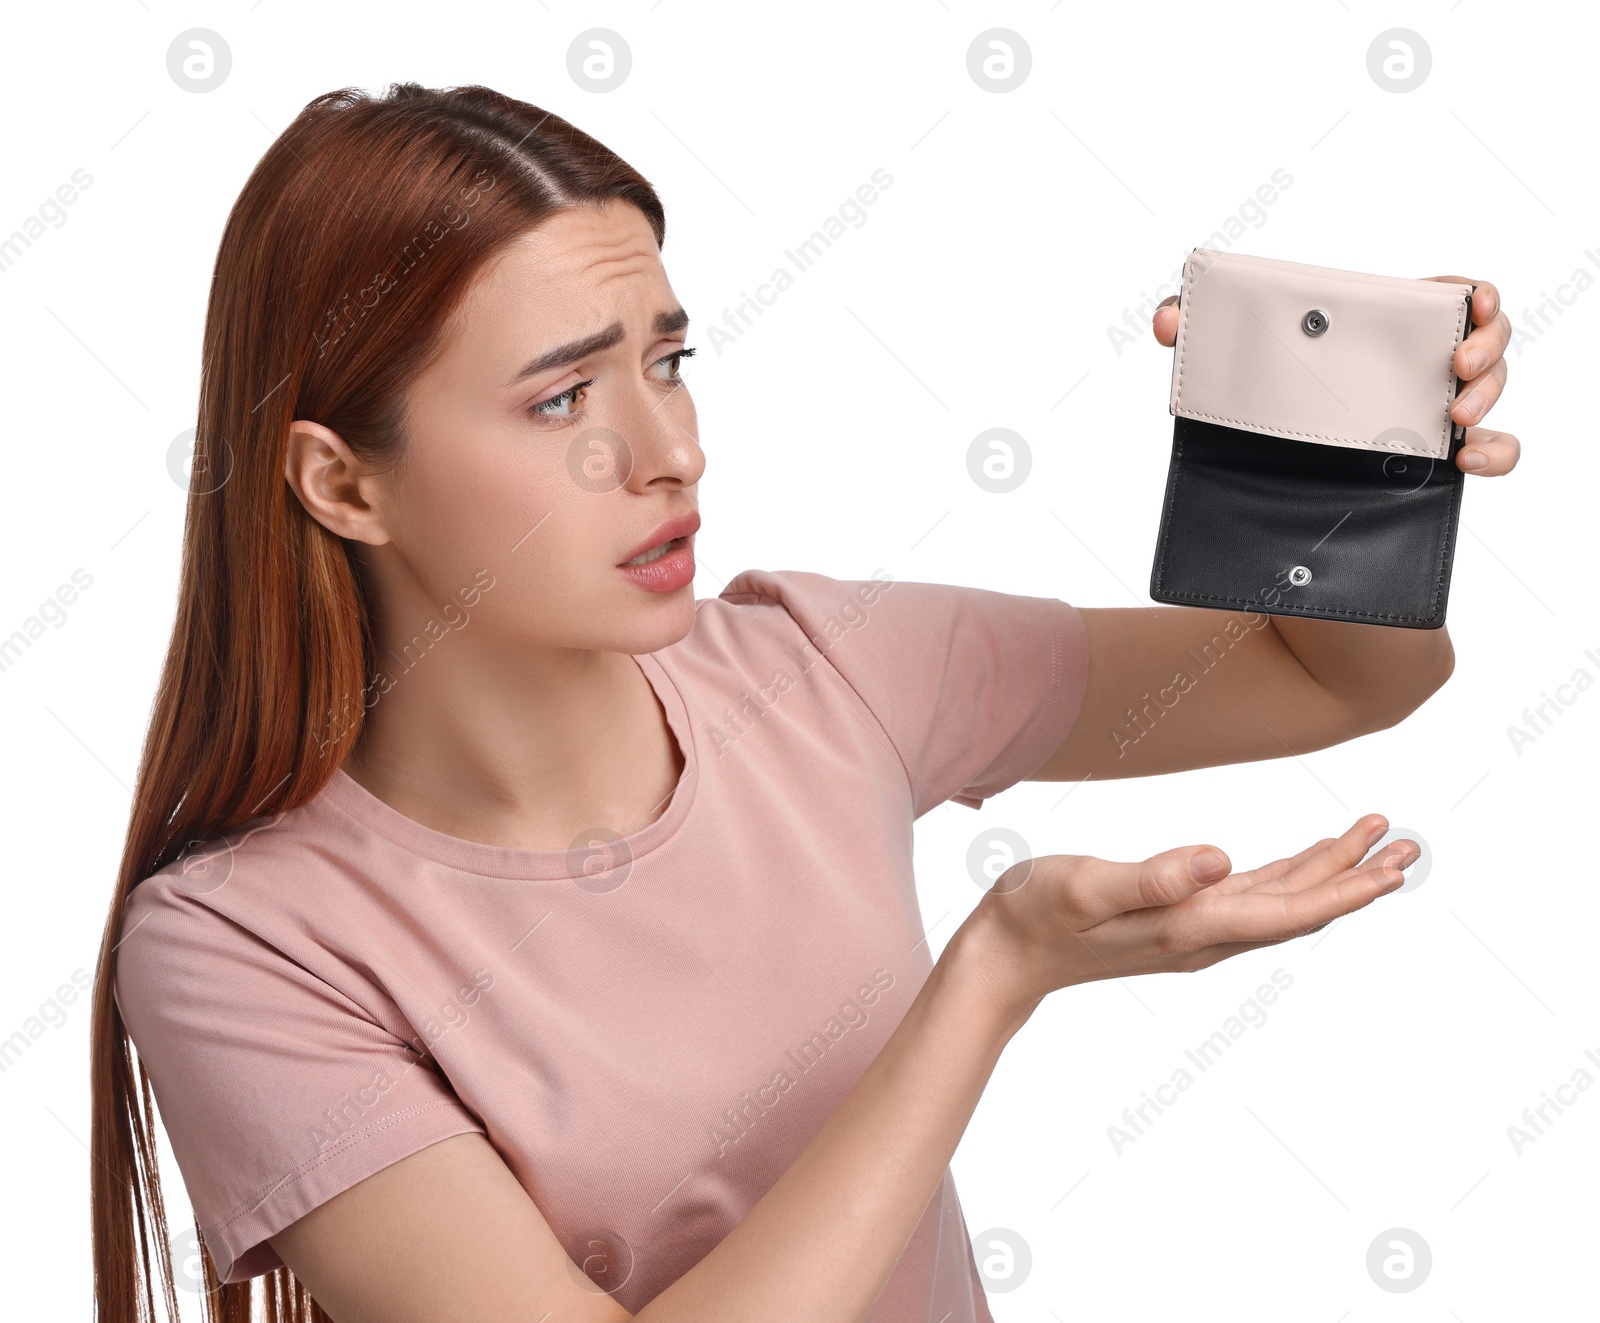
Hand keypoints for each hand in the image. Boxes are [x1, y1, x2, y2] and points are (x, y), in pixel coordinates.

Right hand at [968, 815, 1416, 1013]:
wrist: (1002, 957)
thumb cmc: (1033, 915)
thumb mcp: (1083, 886)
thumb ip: (1152, 876)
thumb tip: (1221, 860)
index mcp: (1187, 927)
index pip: (1285, 912)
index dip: (1344, 889)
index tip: (1393, 867)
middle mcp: (1202, 936)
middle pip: (1298, 908)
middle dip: (1356, 875)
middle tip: (1407, 842)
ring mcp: (1192, 931)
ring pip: (1281, 903)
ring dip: (1330, 873)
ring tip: (1375, 841)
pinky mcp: (1177, 920)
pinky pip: (1253, 900)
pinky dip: (1291, 876)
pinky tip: (1306, 862)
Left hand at [1151, 277, 1519, 477]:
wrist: (1263, 490)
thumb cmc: (1257, 403)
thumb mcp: (1226, 362)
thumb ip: (1194, 328)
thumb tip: (1167, 319)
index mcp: (1384, 328)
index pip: (1452, 295)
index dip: (1476, 294)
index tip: (1473, 302)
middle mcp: (1418, 367)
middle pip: (1487, 339)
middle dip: (1487, 347)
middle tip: (1457, 366)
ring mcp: (1431, 413)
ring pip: (1493, 391)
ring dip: (1489, 395)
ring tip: (1455, 417)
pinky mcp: (1436, 462)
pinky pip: (1492, 451)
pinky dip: (1496, 452)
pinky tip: (1467, 461)